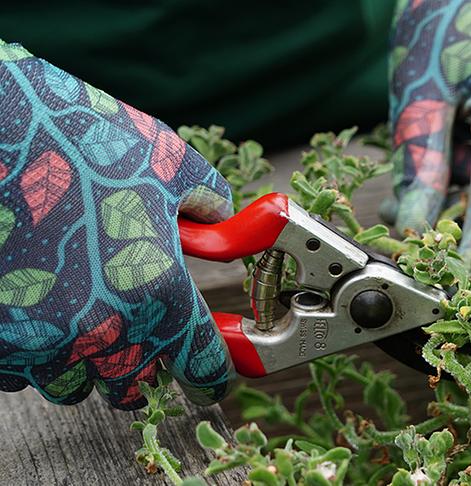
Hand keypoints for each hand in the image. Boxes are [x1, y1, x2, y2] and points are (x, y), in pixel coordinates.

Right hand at [0, 42, 232, 408]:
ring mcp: (36, 338)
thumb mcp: (162, 157)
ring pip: (71, 386)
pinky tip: (30, 308)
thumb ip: (208, 199)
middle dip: (139, 367)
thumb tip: (223, 221)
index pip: (201, 364)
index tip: (210, 379)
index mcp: (155, 286)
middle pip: (132, 388)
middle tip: (134, 333)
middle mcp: (99, 325)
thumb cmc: (72, 134)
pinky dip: (29, 354)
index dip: (211, 374)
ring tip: (77, 314)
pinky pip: (18, 374)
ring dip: (82, 363)